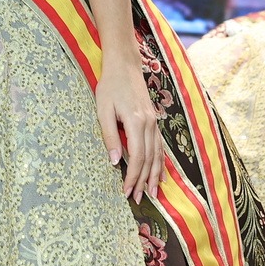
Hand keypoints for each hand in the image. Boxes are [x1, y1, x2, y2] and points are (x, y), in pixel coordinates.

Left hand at [94, 59, 164, 202]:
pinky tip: (161, 175)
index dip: (132, 176)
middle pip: (149, 160)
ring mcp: (154, 123)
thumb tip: (115, 161)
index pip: (137, 157)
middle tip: (137, 199)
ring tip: (152, 194)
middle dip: (143, 181)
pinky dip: (161, 163)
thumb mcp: (104, 110)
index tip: (125, 192)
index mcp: (137, 122)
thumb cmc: (110, 86)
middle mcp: (150, 124)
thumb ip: (110, 136)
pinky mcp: (154, 121)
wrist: (124, 65)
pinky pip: (160, 146)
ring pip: (158, 155)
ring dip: (154, 176)